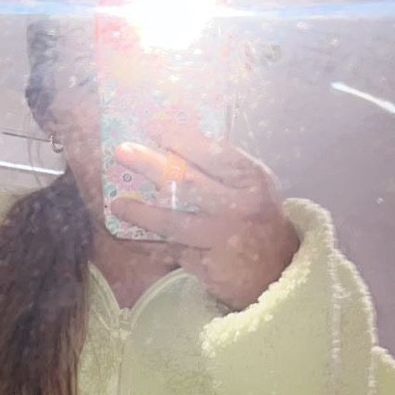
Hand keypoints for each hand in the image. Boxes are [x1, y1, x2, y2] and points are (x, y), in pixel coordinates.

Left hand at [111, 118, 299, 310]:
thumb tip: (174, 143)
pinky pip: (170, 251)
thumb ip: (222, 168)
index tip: (153, 124)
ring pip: (174, 222)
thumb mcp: (252, 185)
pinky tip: (128, 236)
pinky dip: (148, 244)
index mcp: (251, 179)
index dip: (180, 137)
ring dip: (141, 213)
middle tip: (123, 152)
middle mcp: (238, 207)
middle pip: (188, 183)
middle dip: (151, 165)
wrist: (277, 270)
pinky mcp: (208, 266)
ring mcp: (221, 239)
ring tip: (117, 204)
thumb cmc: (257, 218)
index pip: (212, 152)